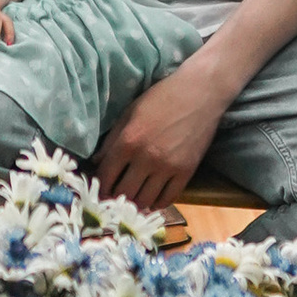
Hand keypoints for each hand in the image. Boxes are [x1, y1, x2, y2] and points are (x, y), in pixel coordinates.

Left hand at [93, 61, 228, 212]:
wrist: (200, 93)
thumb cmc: (161, 98)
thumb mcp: (130, 113)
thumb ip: (112, 140)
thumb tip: (96, 163)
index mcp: (128, 141)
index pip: (106, 176)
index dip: (100, 187)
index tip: (99, 192)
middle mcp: (146, 158)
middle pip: (124, 193)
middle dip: (115, 198)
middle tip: (114, 198)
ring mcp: (168, 168)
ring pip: (145, 200)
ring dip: (136, 203)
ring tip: (133, 199)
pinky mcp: (187, 172)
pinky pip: (169, 199)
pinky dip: (157, 203)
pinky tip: (152, 199)